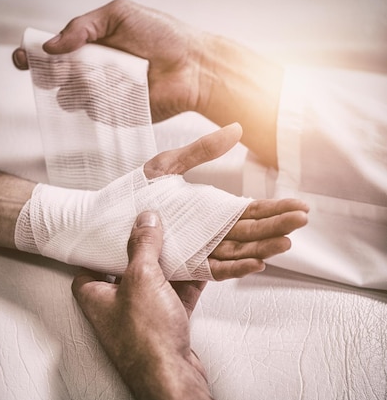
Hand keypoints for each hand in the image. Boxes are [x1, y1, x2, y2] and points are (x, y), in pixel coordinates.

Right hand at [12, 0, 204, 122]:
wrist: (192, 67)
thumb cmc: (162, 35)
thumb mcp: (119, 15)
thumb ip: (82, 26)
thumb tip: (52, 46)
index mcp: (90, 45)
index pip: (52, 52)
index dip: (33, 56)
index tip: (23, 58)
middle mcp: (92, 71)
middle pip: (54, 78)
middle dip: (50, 74)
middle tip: (61, 70)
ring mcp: (102, 95)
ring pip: (70, 98)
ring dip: (77, 88)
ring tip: (101, 77)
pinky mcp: (116, 115)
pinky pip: (94, 113)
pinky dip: (100, 102)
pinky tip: (119, 91)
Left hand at [72, 210, 224, 399]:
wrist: (172, 381)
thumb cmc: (145, 335)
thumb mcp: (141, 278)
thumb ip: (143, 245)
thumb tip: (145, 218)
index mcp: (95, 296)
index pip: (87, 265)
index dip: (97, 246)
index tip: (113, 226)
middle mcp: (115, 308)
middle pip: (125, 271)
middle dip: (141, 251)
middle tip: (154, 227)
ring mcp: (142, 319)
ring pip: (154, 283)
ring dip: (169, 264)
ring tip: (182, 239)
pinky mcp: (166, 328)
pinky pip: (176, 297)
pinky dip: (189, 282)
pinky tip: (204, 264)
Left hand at [144, 123, 308, 279]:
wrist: (97, 226)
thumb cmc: (129, 197)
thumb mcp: (166, 167)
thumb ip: (201, 151)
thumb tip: (236, 129)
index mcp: (205, 213)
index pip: (245, 212)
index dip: (273, 209)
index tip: (297, 205)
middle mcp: (204, 235)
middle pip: (246, 232)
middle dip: (276, 226)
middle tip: (303, 219)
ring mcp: (193, 254)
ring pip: (235, 251)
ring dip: (263, 246)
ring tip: (288, 240)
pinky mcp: (180, 270)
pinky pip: (211, 270)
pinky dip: (234, 268)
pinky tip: (257, 262)